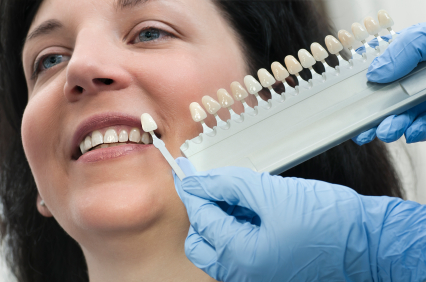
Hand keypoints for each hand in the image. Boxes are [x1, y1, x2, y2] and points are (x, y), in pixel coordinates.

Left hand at [173, 157, 425, 281]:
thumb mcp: (272, 193)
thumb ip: (230, 186)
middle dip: (204, 211)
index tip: (187, 173)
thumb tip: (201, 181)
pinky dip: (237, 228)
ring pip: (219, 246)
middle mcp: (243, 273)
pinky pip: (238, 250)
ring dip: (221, 218)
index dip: (194, 191)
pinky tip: (251, 208)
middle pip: (202, 240)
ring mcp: (255, 275)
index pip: (202, 219)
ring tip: (239, 196)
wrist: (367, 244)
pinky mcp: (266, 270)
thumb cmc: (329, 222)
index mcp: (241, 257)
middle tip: (215, 187)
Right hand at [352, 23, 425, 144]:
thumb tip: (375, 74)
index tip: (355, 105)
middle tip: (367, 129)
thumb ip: (403, 51)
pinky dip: (420, 130)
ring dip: (396, 126)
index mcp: (417, 57)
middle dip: (379, 116)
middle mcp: (424, 78)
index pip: (386, 73)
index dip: (368, 90)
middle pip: (394, 99)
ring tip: (388, 131)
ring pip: (410, 115)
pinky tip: (413, 131)